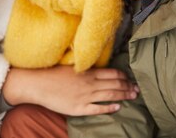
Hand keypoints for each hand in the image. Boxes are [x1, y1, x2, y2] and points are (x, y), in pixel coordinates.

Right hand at [2, 65, 138, 115]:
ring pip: (110, 95)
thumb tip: (99, 69)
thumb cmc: (54, 73)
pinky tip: (117, 107)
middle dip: (128, 87)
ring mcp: (85, 96)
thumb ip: (87, 68)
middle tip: (137, 89)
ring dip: (123, 95)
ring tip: (133, 96)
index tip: (130, 79)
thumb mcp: (74, 66)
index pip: (113, 73)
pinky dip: (109, 108)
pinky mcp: (79, 107)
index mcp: (89, 72)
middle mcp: (90, 83)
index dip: (124, 77)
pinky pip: (97, 108)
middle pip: (115, 84)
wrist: (38, 83)